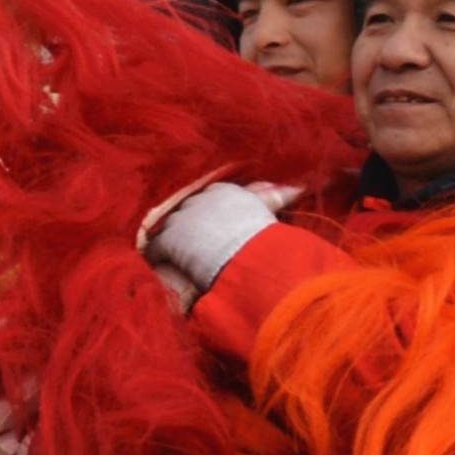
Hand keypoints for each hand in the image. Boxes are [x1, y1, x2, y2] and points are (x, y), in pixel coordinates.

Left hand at [140, 176, 286, 301]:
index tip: (218, 226)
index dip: (214, 213)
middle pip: (191, 210)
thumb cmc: (261, 230)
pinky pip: (157, 249)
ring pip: (172, 227)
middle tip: (199, 241)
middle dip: (193, 224)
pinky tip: (163, 266)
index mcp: (223, 191)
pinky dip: (160, 258)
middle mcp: (198, 199)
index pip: (214, 197)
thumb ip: (275, 197)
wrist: (241, 246)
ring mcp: (180, 218)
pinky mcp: (167, 239)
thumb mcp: (268, 208)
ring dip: (176, 239)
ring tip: (181, 254)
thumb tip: (297, 187)